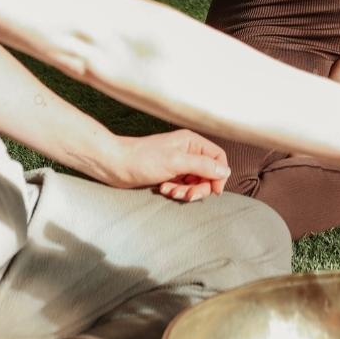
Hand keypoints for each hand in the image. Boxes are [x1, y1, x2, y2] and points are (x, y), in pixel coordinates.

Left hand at [106, 128, 230, 201]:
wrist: (115, 165)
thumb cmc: (142, 159)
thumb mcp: (175, 162)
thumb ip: (202, 166)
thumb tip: (225, 171)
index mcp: (192, 142)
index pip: (218, 158)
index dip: (219, 175)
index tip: (213, 191)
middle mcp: (188, 151)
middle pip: (208, 173)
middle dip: (199, 187)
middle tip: (186, 196)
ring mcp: (178, 163)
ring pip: (195, 182)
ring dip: (185, 191)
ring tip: (170, 192)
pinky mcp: (169, 173)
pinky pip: (182, 186)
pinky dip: (176, 191)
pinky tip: (163, 189)